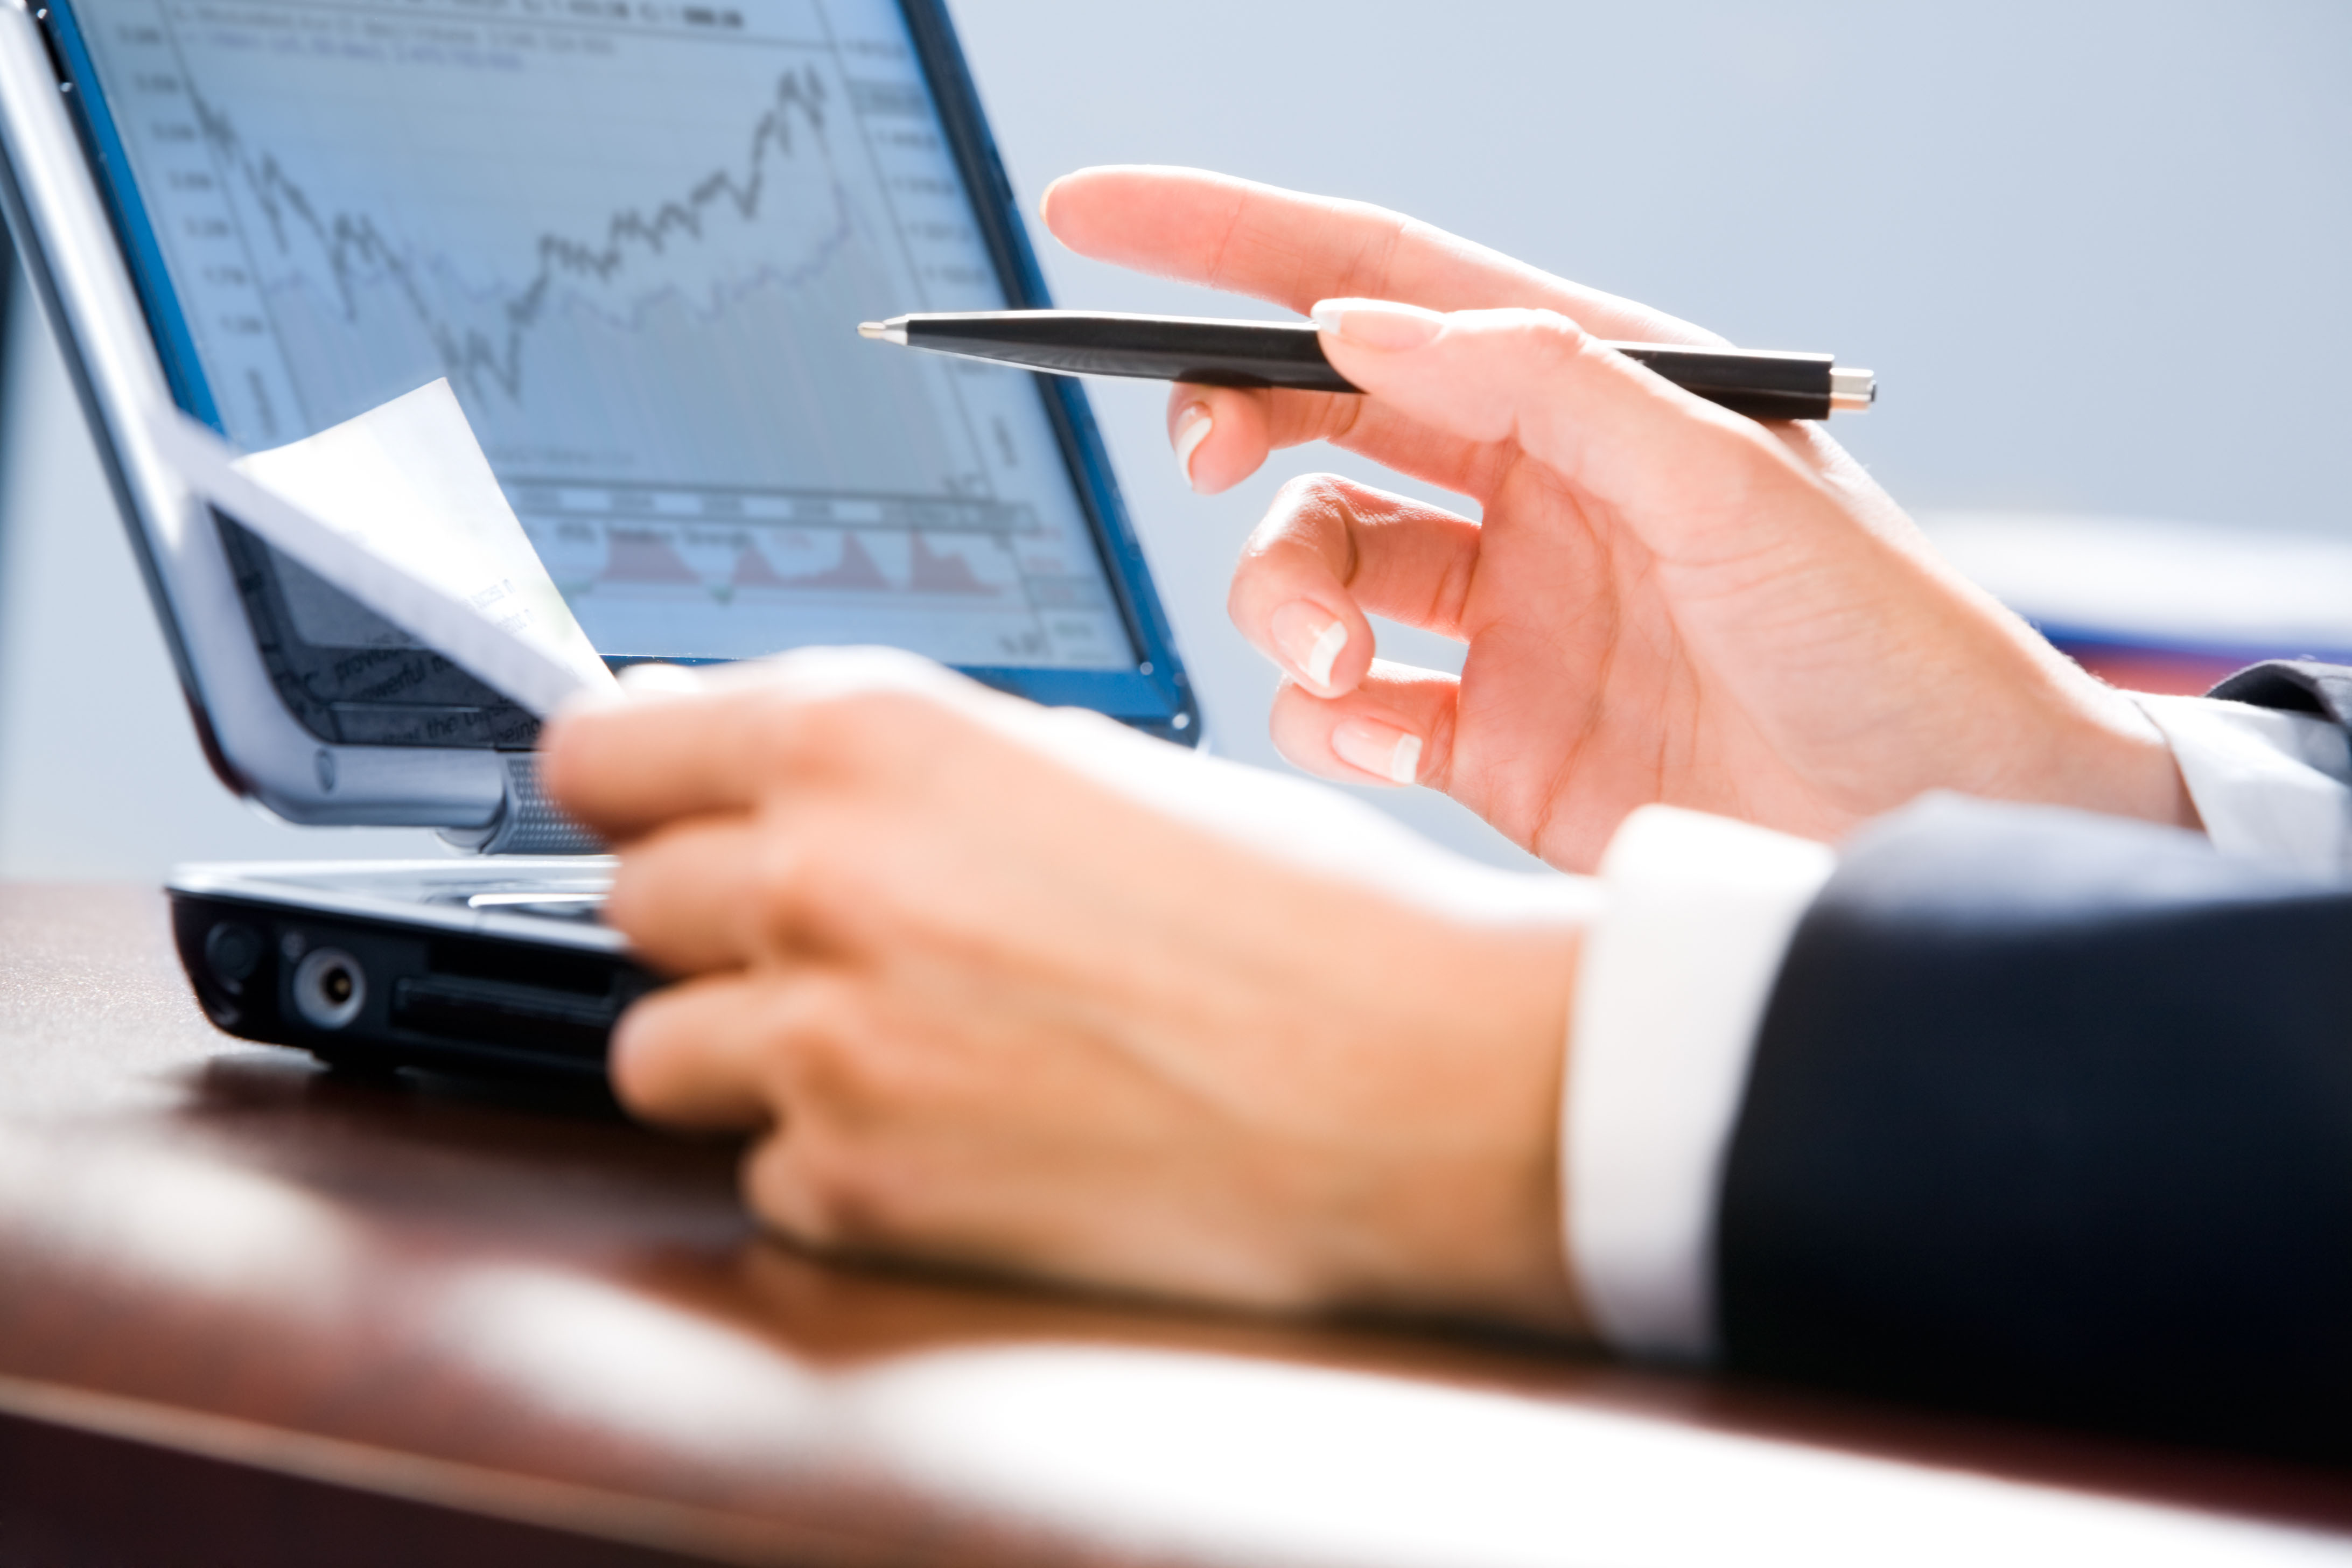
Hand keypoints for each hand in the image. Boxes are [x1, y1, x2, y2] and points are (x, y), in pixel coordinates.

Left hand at [540, 650, 1591, 1331]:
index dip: (628, 788)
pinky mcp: (856, 1193)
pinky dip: (838, 1163)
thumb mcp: (1074, 766)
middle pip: (630, 903)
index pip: (600, 753)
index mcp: (868, 738)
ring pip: (661, 1051)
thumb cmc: (1294, 914)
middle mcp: (816, 878)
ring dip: (751, 1052)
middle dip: (719, 924)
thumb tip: (743, 770)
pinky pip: (766, 1173)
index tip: (652, 814)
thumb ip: (882, 770)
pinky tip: (965, 1133)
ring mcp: (823, 1045)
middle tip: (845, 942)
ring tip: (901, 1049)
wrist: (1415, 1079)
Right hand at [1043, 167, 2192, 869]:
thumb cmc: (1882, 644)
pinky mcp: (1485, 741)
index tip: (1097, 213)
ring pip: (1313, 566)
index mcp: (1591, 392)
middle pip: (1318, 417)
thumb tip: (1361, 315)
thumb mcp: (1736, 484)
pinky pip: (1344, 706)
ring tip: (1341, 661)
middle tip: (1201, 457)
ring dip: (1284, 599)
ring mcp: (1501, 618)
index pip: (1381, 279)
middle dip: (1234, 426)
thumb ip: (1550, 387)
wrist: (1935, 834)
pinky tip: (1383, 741)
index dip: (1230, 239)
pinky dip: (1325, 718)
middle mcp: (1532, 492)